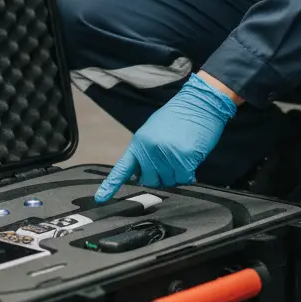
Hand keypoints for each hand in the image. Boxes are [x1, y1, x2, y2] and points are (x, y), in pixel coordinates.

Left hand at [94, 74, 237, 201]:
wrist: (199, 102)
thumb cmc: (178, 116)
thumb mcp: (154, 130)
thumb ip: (145, 151)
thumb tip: (139, 174)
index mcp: (139, 142)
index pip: (122, 167)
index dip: (111, 184)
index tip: (101, 198)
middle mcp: (150, 149)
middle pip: (150, 180)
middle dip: (160, 175)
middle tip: (170, 159)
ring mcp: (166, 154)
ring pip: (169, 181)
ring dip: (177, 173)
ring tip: (181, 152)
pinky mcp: (183, 158)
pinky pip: (184, 178)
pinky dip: (189, 173)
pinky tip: (191, 157)